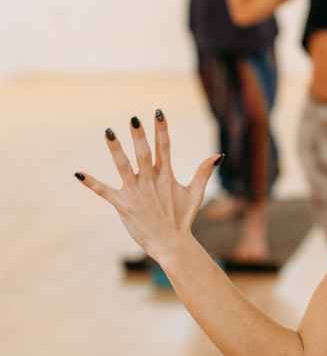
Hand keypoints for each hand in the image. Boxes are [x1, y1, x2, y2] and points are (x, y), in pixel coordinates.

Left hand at [74, 111, 220, 262]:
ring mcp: (136, 192)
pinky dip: (91, 183)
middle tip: (134, 118)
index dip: (161, 129)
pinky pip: (104, 191)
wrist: (171, 243)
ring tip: (108, 131)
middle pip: (144, 153)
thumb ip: (204, 172)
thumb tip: (219, 155)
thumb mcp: (196, 193)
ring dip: (116, 149)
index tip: (158, 112)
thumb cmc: (182, 218)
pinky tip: (78, 173)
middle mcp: (151, 181)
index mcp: (167, 176)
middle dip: (139, 135)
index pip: (164, 147)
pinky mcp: (123, 204)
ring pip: (123, 166)